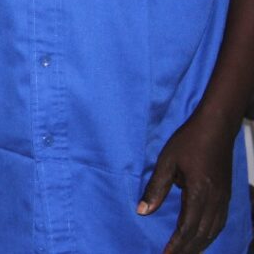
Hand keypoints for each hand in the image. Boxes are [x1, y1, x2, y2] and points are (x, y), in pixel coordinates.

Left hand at [137, 112, 234, 253]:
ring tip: (186, 253)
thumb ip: (155, 188)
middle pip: (202, 233)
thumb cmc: (188, 141)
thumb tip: (142, 212)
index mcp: (199, 193)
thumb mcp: (166, 162)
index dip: (177, 244)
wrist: (216, 127)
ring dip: (200, 244)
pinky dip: (210, 234)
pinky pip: (220, 221)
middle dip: (188, 249)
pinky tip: (202, 237)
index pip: (187, 227)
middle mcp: (215, 200)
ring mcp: (224, 198)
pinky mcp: (226, 194)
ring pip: (213, 230)